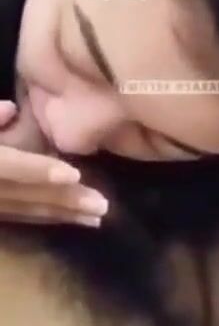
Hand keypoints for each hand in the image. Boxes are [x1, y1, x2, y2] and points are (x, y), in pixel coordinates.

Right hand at [0, 100, 107, 226]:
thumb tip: (10, 108)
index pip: (8, 167)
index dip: (40, 171)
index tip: (74, 175)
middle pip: (26, 196)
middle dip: (64, 200)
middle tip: (103, 205)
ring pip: (26, 211)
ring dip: (62, 214)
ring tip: (97, 218)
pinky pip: (21, 217)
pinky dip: (47, 216)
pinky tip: (72, 218)